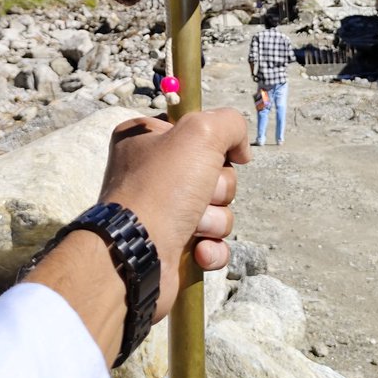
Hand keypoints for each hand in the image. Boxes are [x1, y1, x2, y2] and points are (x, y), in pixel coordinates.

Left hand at [99, 107, 249, 321]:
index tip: (211, 154)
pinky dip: (211, 248)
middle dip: (217, 188)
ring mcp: (162, 211)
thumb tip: (241, 150)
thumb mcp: (200, 133)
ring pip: (217, 209)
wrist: (136, 254)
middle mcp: (151, 172)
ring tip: (192, 226)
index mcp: (146, 138)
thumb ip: (229, 123)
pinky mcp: (173, 245)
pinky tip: (197, 251)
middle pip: (214, 172)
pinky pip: (212, 243)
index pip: (195, 130)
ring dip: (213, 220)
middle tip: (198, 194)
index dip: (211, 144)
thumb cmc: (162, 187)